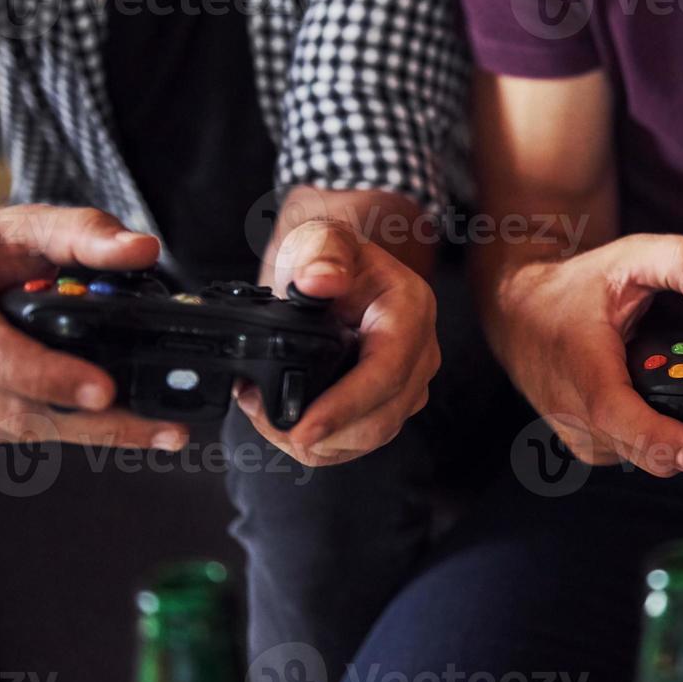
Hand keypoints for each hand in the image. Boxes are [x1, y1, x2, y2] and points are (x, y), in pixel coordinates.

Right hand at [0, 203, 188, 449]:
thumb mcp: (17, 226)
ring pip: (16, 431)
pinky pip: (2, 436)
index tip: (104, 391)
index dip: (50, 377)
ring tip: (145, 426)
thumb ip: (83, 234)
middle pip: (16, 410)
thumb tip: (142, 250)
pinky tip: (84, 414)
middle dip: (98, 426)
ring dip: (82, 433)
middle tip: (163, 431)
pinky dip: (50, 428)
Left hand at [236, 218, 438, 467]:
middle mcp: (420, 352)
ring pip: (370, 437)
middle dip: (322, 433)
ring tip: (264, 415)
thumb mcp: (322, 238)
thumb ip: (322, 252)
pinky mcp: (390, 404)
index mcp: (411, 310)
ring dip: (317, 442)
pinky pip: (359, 441)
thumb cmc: (330, 255)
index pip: (387, 370)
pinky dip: (320, 443)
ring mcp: (408, 383)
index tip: (304, 430)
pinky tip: (282, 423)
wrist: (337, 271)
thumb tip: (320, 281)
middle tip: (262, 419)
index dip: (346, 406)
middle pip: (382, 417)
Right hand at [493, 234, 682, 476]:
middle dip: (680, 448)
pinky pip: (620, 455)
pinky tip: (660, 423)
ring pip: (630, 458)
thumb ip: (682, 263)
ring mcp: (570, 427)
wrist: (516, 310)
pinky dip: (646, 445)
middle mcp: (569, 404)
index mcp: (581, 359)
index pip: (616, 412)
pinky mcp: (576, 439)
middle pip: (633, 447)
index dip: (659, 439)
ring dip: (664, 448)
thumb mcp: (630, 256)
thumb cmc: (572, 287)